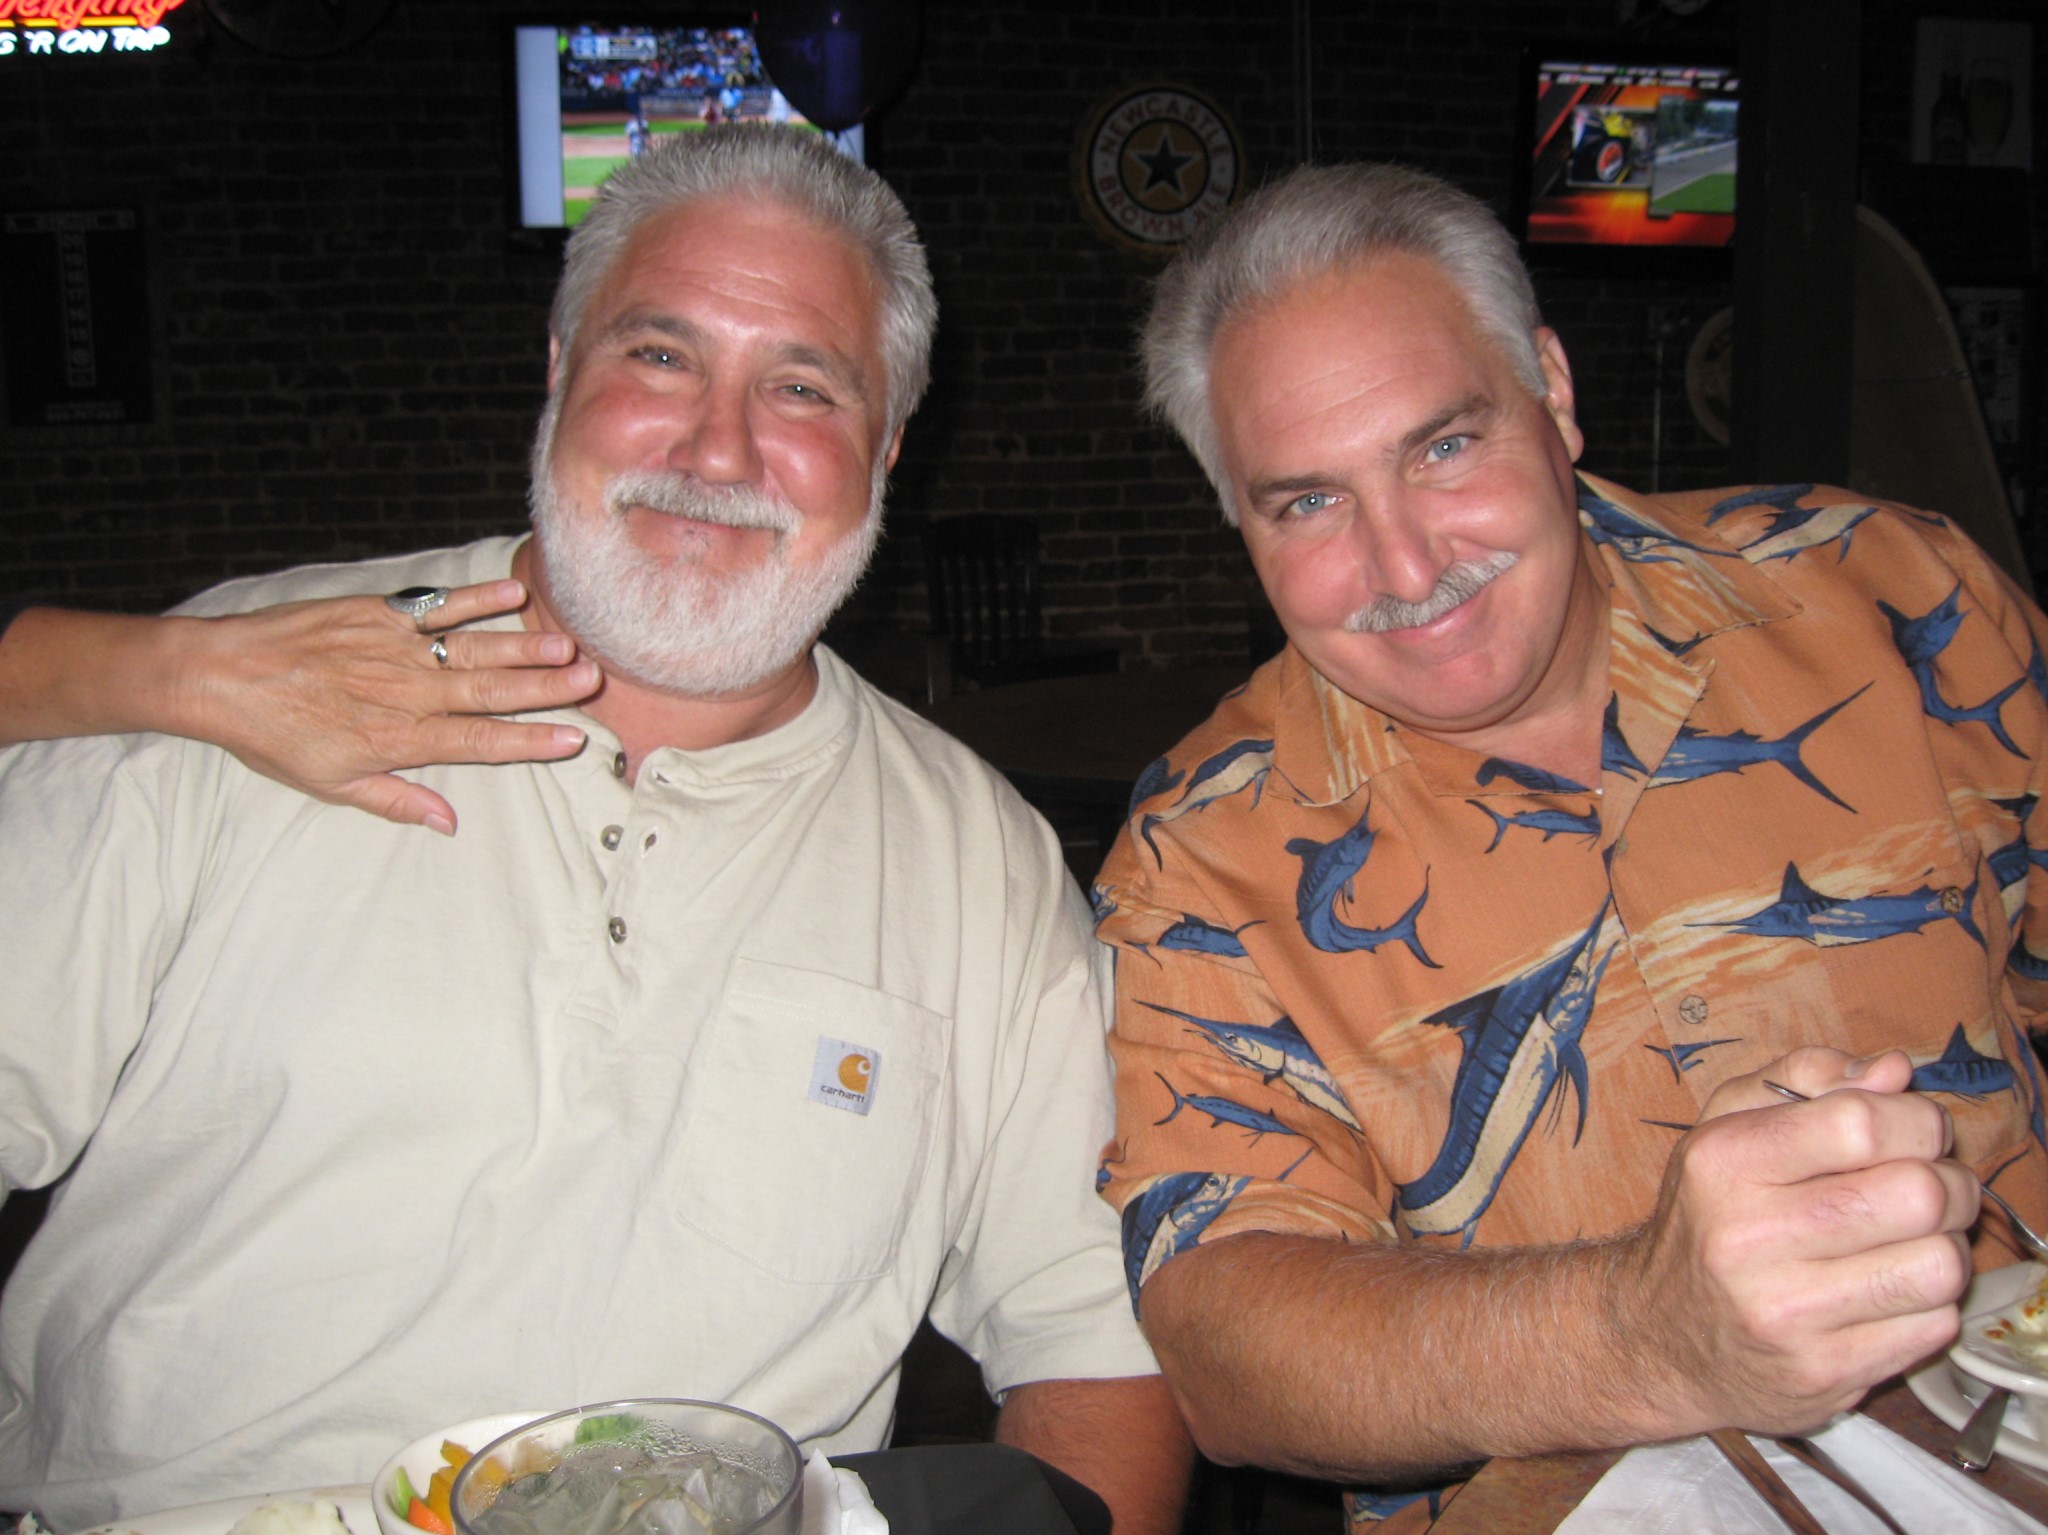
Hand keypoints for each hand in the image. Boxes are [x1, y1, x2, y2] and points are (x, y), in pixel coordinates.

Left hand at [178, 579, 599, 832]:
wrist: (219, 675)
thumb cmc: (271, 736)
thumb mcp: (330, 783)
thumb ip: (395, 798)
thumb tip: (447, 823)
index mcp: (398, 738)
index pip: (479, 741)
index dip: (530, 741)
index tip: (573, 738)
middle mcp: (405, 691)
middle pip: (489, 691)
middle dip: (545, 688)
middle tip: (589, 680)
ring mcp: (394, 647)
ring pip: (473, 648)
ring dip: (523, 647)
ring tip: (567, 647)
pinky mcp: (376, 612)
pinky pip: (435, 604)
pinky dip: (474, 598)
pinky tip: (513, 594)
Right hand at [1614, 1047, 1975, 1436]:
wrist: (1657, 1339)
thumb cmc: (1707, 1219)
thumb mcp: (1726, 1128)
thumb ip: (1804, 1078)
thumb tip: (1893, 1072)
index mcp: (1724, 1162)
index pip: (1861, 1123)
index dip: (1916, 1121)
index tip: (1916, 1131)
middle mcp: (1748, 1237)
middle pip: (1917, 1194)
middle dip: (1950, 1184)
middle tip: (1932, 1188)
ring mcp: (1786, 1313)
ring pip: (1939, 1266)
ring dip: (1946, 1248)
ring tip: (1915, 1241)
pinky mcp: (1823, 1372)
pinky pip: (1933, 1326)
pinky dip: (1930, 1304)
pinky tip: (1891, 1292)